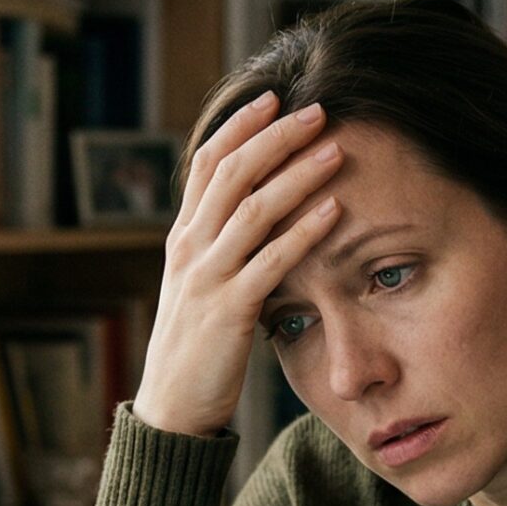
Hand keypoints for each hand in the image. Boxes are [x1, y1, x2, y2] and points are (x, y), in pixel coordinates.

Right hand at [131, 91, 346, 436]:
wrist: (172, 408)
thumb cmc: (197, 347)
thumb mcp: (203, 285)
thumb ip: (224, 247)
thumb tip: (261, 209)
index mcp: (184, 236)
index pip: (209, 162)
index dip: (240, 125)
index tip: (274, 96)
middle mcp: (191, 248)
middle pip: (233, 173)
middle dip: (276, 136)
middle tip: (317, 109)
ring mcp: (207, 278)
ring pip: (252, 209)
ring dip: (297, 174)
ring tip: (334, 149)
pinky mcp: (230, 312)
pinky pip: (270, 262)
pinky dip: (304, 232)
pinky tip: (334, 210)